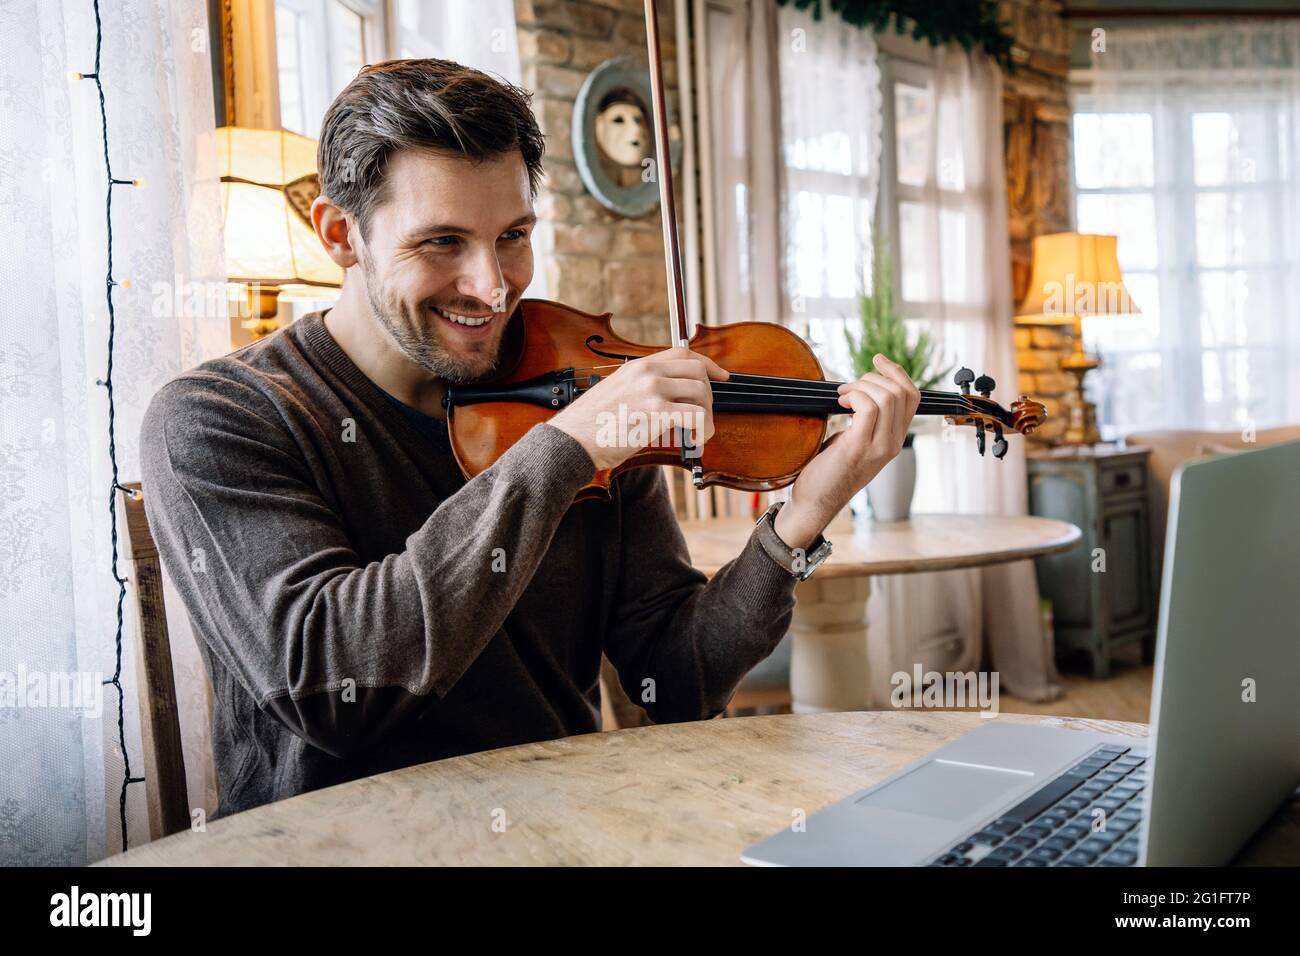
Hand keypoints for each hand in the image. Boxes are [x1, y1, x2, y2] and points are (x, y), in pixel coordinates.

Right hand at [549, 347, 729, 470]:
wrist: (573, 441)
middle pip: (697, 371)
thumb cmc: (593, 426)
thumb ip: (644, 390)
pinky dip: (703, 430)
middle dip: (708, 397)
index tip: (721, 376)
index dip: (708, 364)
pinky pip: (696, 416)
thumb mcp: (618, 394)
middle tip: (704, 417)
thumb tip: (673, 401)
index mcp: (638, 366)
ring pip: (701, 393)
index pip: (683, 352)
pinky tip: (695, 441)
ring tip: (698, 433)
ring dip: (707, 416)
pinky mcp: (656, 411)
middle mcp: (647, 372)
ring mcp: (652, 389)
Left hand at [773, 353, 920, 548]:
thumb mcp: (855, 440)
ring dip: (860, 385)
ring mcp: (879, 447)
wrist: (815, 501)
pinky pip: (868, 407)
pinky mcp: (859, 448)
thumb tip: (859, 388)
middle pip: (901, 392)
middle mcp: (893, 443)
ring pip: (887, 397)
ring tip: (842, 395)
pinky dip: (853, 396)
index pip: (912, 396)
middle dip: (872, 377)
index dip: (896, 372)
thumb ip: (866, 419)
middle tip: (848, 386)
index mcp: (894, 438)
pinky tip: (839, 402)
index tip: (877, 360)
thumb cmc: (828, 469)